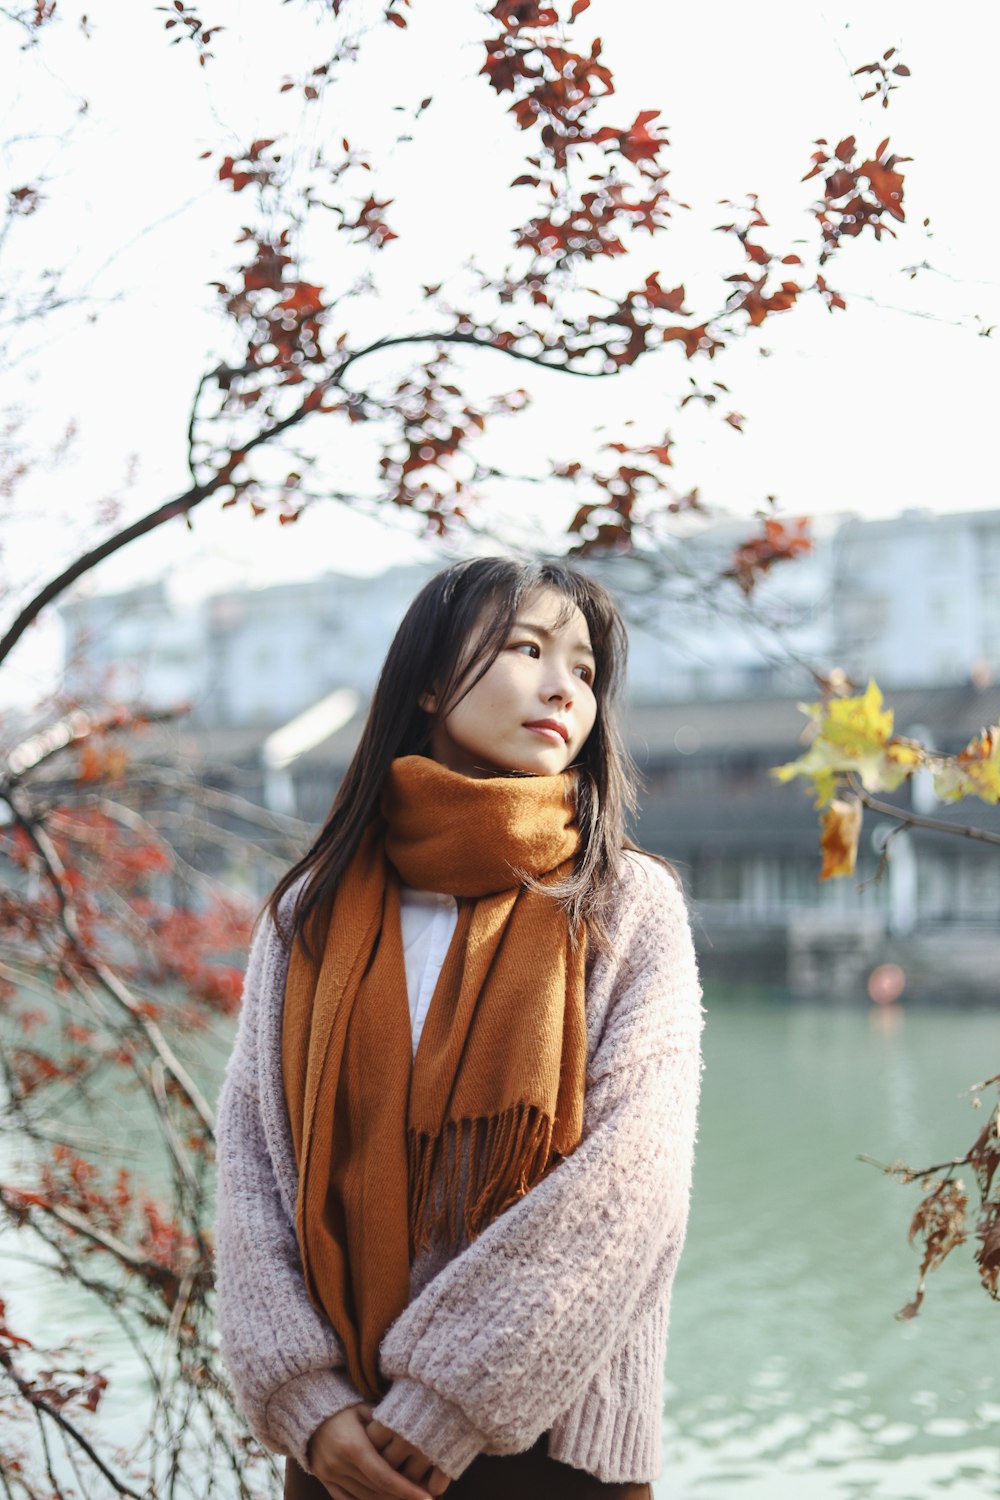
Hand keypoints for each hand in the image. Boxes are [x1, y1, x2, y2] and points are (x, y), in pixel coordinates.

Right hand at [306, 1404, 450, 1499]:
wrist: (309, 1410)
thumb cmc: (345, 1406)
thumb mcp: (365, 1409)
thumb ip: (385, 1426)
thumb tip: (412, 1436)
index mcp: (352, 1446)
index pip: (384, 1476)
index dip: (406, 1490)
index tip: (427, 1497)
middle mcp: (338, 1464)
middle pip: (375, 1490)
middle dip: (401, 1498)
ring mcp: (329, 1475)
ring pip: (363, 1498)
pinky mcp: (324, 1480)